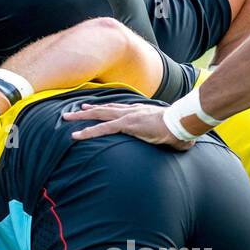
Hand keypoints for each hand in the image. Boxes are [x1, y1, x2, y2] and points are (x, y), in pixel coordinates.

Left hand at [62, 101, 194, 149]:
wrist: (183, 123)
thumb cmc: (180, 128)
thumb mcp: (168, 131)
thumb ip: (165, 135)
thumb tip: (175, 142)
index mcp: (139, 111)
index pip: (117, 108)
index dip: (103, 108)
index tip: (91, 107)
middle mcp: (131, 110)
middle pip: (104, 108)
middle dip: (87, 110)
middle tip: (72, 111)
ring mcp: (128, 116)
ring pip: (99, 115)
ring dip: (82, 117)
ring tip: (66, 118)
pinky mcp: (127, 124)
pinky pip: (104, 128)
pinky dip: (89, 131)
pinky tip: (77, 135)